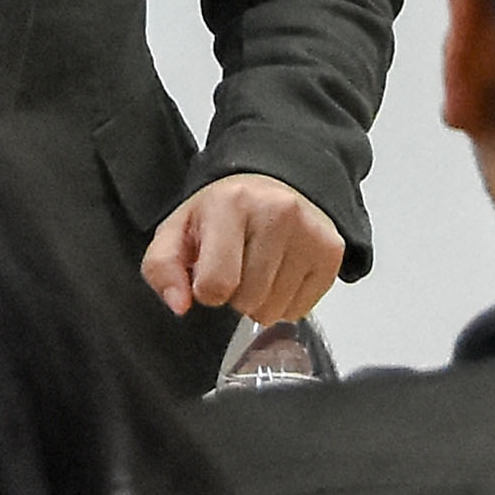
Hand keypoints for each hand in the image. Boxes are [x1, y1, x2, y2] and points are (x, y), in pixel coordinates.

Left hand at [138, 171, 347, 327]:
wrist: (274, 183)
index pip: (215, 284)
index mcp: (231, 204)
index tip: (208, 273)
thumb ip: (162, 268)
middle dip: (236, 295)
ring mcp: (309, 231)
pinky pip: (301, 310)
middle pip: (248, 302)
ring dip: (261, 301)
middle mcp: (276, 212)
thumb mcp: (178, 230)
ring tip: (259, 268)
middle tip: (238, 266)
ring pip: (275, 311)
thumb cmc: (223, 212)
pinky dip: (286, 301)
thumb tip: (179, 304)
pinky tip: (281, 272)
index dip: (206, 290)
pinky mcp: (331, 250)